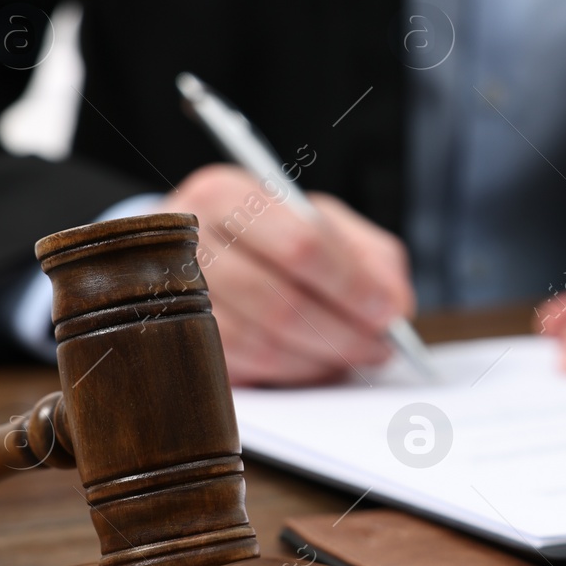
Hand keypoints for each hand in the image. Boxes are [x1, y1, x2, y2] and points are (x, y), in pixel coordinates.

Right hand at [159, 164, 413, 385]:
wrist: (201, 250)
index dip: (351, 285)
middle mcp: (187, 243)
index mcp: (225, 194)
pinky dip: (291, 372)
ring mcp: (170, 296)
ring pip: (260, 342)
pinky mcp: (176, 341)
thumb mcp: (324, 224)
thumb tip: (395, 306)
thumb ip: (370, 257)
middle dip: (341, 331)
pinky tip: (316, 362)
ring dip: (319, 358)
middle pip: (277, 300)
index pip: (298, 245)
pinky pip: (243, 368)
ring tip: (353, 354)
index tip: (387, 312)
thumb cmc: (272, 233)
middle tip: (380, 345)